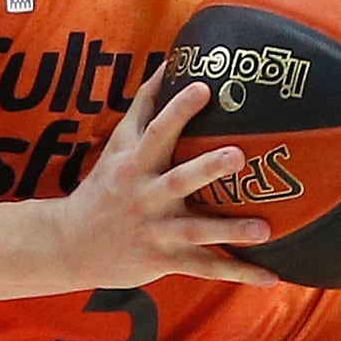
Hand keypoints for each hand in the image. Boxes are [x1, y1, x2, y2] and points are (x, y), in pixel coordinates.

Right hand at [53, 73, 277, 288]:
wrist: (70, 243)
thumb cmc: (105, 186)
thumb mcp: (116, 146)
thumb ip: (144, 107)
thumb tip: (168, 63)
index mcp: (134, 163)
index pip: (156, 130)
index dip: (179, 109)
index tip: (204, 87)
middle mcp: (145, 196)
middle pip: (179, 179)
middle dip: (207, 169)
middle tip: (238, 155)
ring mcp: (155, 230)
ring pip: (196, 231)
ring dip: (229, 230)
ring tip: (264, 228)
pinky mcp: (163, 260)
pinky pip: (205, 269)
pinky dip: (237, 273)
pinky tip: (270, 277)